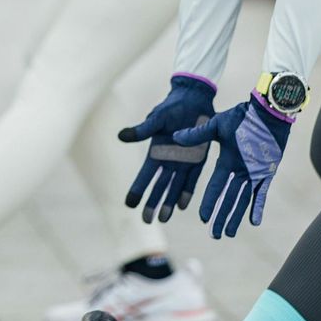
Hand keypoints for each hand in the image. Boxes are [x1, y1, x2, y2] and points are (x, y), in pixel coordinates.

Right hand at [118, 74, 216, 222]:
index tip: (129, 204)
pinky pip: (192, 180)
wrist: (194, 100)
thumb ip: (143, 130)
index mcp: (156, 152)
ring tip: (163, 219)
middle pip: (159, 186)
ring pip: (174, 187)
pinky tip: (182, 205)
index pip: (145, 175)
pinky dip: (187, 192)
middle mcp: (169, 161)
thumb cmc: (172, 107)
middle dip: (152, 203)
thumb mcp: (156, 119)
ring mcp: (184, 162)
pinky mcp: (199, 159)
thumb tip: (121, 136)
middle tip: (146, 220)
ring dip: (168, 202)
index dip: (137, 189)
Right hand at [172, 92, 293, 238]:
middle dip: (220, 217)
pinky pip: (261, 193)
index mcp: (225, 161)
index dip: (208, 202)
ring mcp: (253, 173)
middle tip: (214, 235)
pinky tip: (254, 221)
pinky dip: (257, 207)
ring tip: (228, 234)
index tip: (202, 218)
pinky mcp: (267, 172)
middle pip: (227, 199)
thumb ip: (198, 134)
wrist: (267, 112)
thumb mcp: (217, 125)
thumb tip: (175, 137)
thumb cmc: (243, 115)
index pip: (214, 187)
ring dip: (235, 217)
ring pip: (242, 200)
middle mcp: (238, 171)